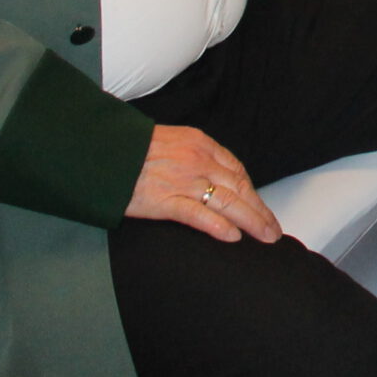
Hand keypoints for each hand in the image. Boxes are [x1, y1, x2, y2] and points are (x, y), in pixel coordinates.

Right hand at [126, 125, 277, 242]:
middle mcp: (198, 161)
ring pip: (227, 202)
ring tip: (266, 237)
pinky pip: (198, 215)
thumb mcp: (171, 140)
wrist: (103, 151)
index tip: (261, 207)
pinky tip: (233, 237)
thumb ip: (193, 155)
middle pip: (239, 188)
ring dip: (251, 221)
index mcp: (200, 144)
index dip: (252, 192)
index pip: (237, 170)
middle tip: (273, 230)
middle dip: (260, 211)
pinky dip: (218, 226)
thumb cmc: (132, 147)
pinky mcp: (164, 201)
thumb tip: (210, 175)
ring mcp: (183, 181)